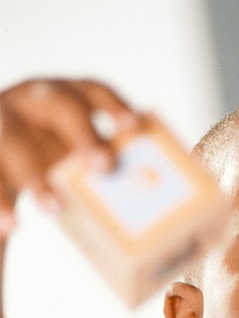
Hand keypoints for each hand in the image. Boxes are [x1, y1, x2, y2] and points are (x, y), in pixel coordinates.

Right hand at [0, 78, 138, 235]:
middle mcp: (29, 102)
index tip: (134, 125)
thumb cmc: (48, 161)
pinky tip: (11, 226)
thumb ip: (99, 167)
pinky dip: (0, 203)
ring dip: (35, 176)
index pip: (91, 91)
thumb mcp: (71, 157)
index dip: (112, 104)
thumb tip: (145, 204)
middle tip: (105, 167)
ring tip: (54, 208)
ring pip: (13, 141)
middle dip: (83, 134)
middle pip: (58, 106)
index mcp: (62, 98)